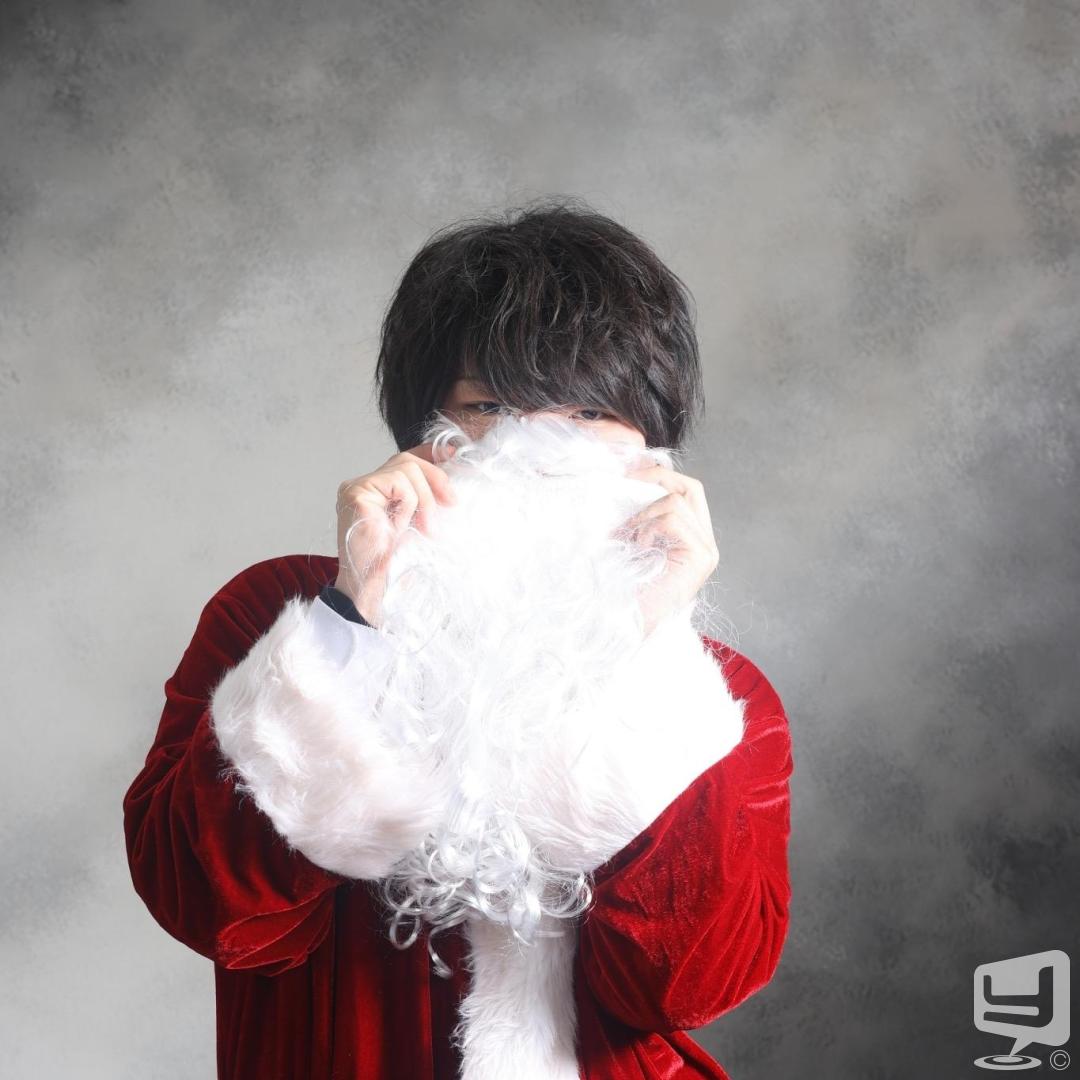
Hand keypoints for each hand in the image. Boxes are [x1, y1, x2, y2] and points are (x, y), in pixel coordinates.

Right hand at [335, 443, 456, 625]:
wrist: (376, 589)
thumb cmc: (395, 564)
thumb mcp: (419, 526)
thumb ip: (426, 503)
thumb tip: (452, 488)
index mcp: (379, 492)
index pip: (405, 459)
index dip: (430, 454)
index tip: (454, 456)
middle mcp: (365, 486)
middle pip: (407, 460)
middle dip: (436, 478)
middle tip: (452, 503)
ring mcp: (357, 488)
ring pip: (405, 468)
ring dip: (425, 499)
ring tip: (425, 527)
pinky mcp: (356, 493)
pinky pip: (397, 482)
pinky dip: (409, 503)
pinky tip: (400, 525)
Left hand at [615, 463, 718, 636]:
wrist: (624, 625)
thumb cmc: (623, 589)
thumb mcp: (633, 543)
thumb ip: (642, 517)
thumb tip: (628, 480)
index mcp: (692, 541)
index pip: (687, 492)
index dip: (660, 476)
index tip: (630, 471)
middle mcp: (706, 545)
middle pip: (691, 488)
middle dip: (656, 477)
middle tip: (626, 478)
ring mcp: (707, 551)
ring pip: (677, 501)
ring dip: (643, 512)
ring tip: (626, 534)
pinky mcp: (700, 557)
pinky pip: (673, 518)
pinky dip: (648, 525)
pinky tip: (638, 545)